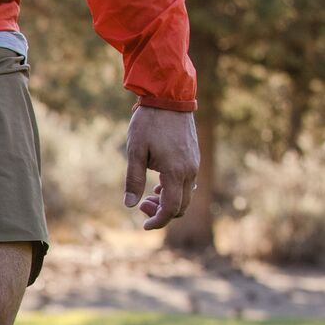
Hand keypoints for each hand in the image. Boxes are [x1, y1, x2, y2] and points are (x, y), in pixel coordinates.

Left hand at [123, 106, 200, 230]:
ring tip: (148, 195)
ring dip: (168, 202)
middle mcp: (190, 171)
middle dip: (161, 213)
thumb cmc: (149, 124)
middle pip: (181, 206)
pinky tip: (159, 185)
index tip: (144, 226)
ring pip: (186, 196)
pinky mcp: (194, 157)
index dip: (157, 221)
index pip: (170, 208)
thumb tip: (129, 205)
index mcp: (175, 172)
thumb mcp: (135, 152)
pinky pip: (188, 183)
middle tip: (141, 205)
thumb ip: (133, 180)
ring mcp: (194, 164)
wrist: (169, 98)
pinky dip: (175, 190)